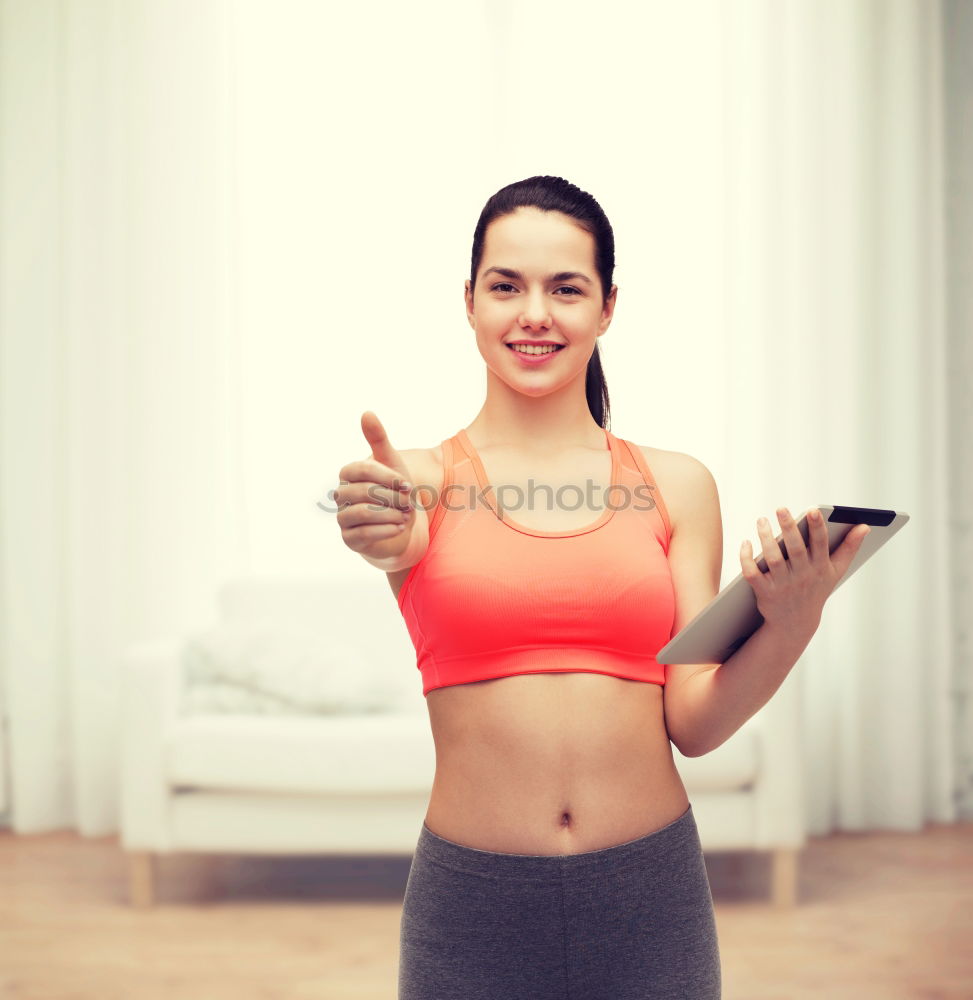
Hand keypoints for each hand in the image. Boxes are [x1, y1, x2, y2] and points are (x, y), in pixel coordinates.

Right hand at [335, 411, 427, 562]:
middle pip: (363, 492)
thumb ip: (378, 439)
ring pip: (362, 513)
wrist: (400, 527)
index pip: (362, 469)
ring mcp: (343, 518)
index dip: (387, 477)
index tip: (407, 484)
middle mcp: (341, 495)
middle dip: (391, 497)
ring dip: (390, 514)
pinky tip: (400, 527)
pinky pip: (364, 534)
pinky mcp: (350, 539)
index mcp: (349, 474)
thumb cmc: (394, 492)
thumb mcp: (392, 464)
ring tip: (405, 515)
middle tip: (408, 503)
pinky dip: (386, 530)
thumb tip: (366, 412)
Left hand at [740, 507, 870, 634]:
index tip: (812, 510)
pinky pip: (753, 572)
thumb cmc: (816, 589)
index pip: (820, 544)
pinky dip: (746, 558)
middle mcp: (802, 575)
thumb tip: (865, 526)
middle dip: (789, 527)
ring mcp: (782, 584)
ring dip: (766, 538)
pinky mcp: (764, 591)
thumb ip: (849, 548)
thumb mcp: (836, 571)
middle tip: (781, 508)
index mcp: (820, 567)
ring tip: (762, 520)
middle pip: (795, 548)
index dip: (817, 527)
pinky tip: (746, 543)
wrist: (795, 622)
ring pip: (772, 558)